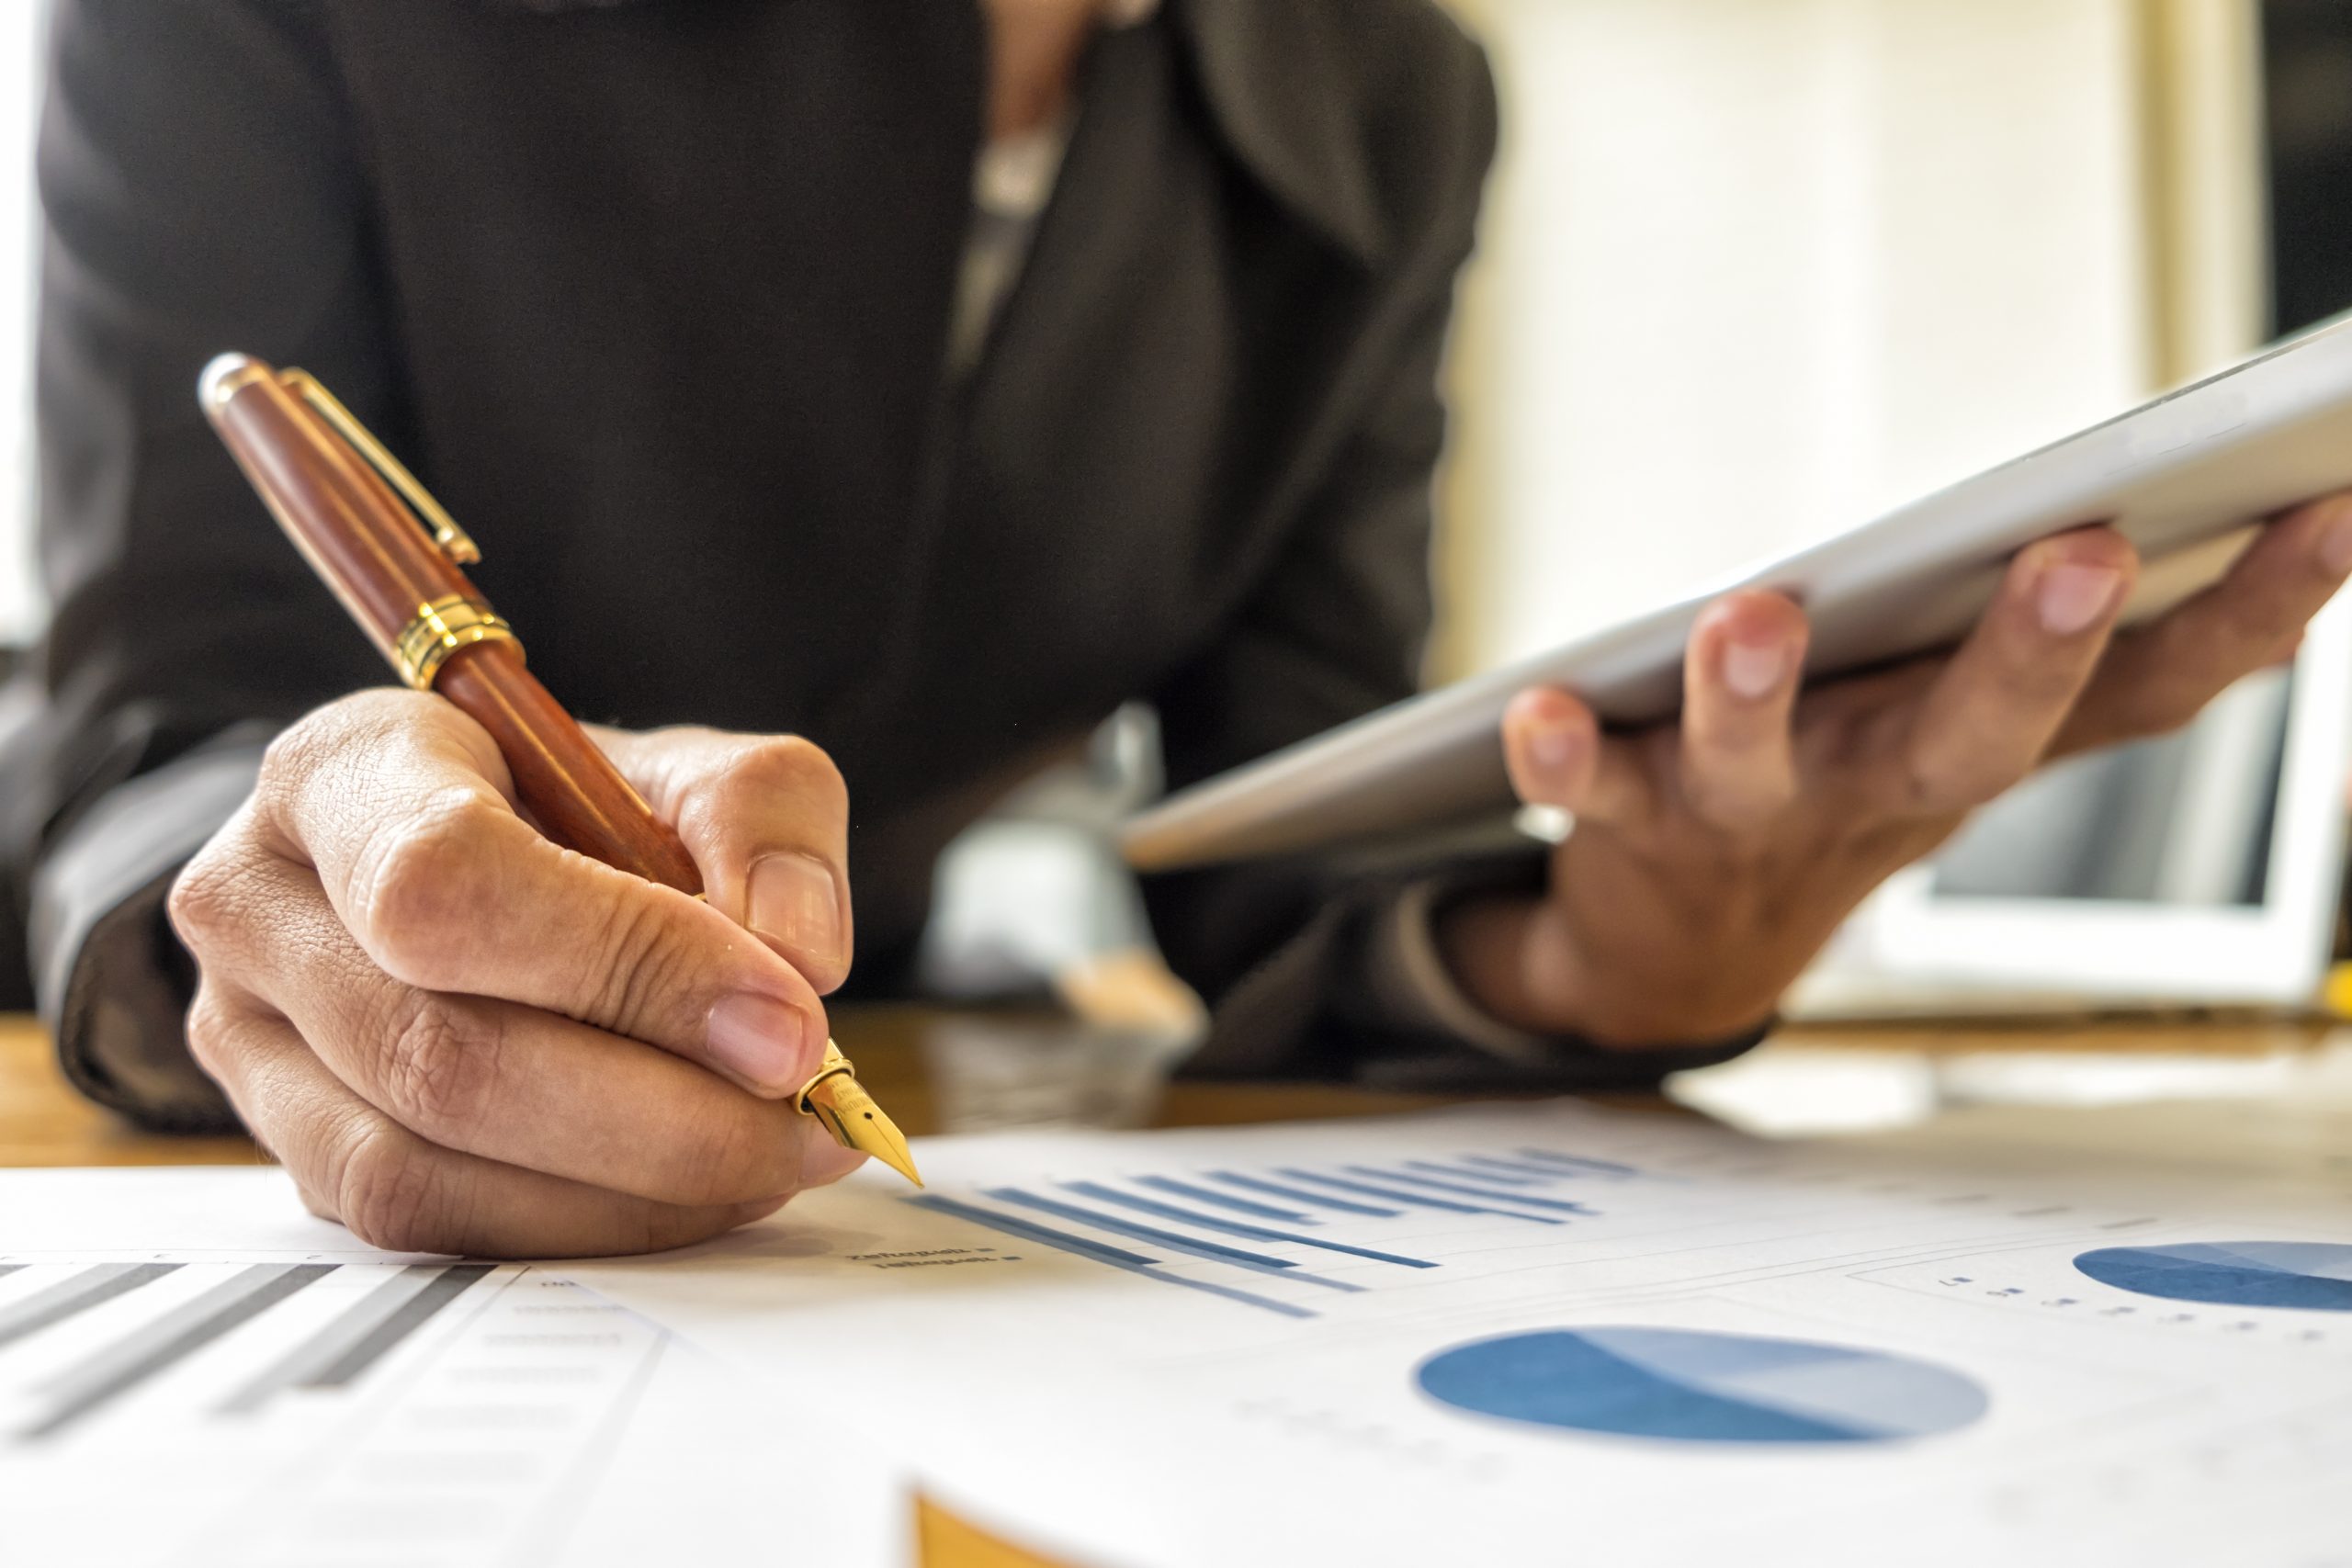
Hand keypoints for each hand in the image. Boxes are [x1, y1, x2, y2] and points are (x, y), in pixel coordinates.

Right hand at [168, 689, 863, 1256]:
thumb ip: (762, 819)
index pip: (446, 881)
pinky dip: (586, 1227)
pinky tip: (694, 1193)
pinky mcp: (296, 1154)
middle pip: (440, 1050)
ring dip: (634, 1188)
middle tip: (811, 1116)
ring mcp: (254, 1044)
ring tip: (773, 1156)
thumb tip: (796, 954)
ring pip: (428, 1165)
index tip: (786, 1023)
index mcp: (343, 768)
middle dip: (660, 1109)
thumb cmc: (587, 814)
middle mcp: (261, 905)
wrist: (507, 873)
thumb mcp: (691, 769)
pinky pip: (435, 1227)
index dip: (626, 964)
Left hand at [1441, 494, 2351, 1046]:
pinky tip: (1538, 706)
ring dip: (1757, 694)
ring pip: (1760, 766)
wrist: (1682, 946)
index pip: (2144, 696)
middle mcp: (1882, 786)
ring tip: (1752, 617)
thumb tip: (2276, 545)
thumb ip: (2079, 656)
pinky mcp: (1630, 821)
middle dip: (2027, 652)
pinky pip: (1591, 788)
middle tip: (2083, 551)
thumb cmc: (1848, 782)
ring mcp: (1753, 814)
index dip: (2247, 614)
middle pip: (1972, 737)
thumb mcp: (1969, 721)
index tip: (2329, 504)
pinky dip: (1564, 750)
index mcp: (1985, 748)